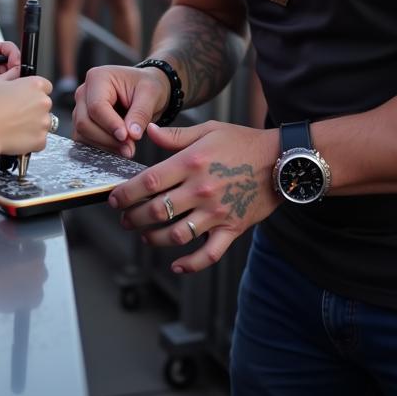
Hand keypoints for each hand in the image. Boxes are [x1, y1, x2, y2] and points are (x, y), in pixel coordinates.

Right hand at [0, 68, 53, 156]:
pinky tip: (17, 136)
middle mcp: (44, 102)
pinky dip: (31, 139)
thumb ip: (12, 74)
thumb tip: (17, 71)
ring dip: (34, 124)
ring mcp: (44, 122)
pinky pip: (40, 139)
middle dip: (33, 108)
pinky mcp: (41, 139)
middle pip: (44, 104)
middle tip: (16, 113)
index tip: (25, 97)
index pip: (45, 86)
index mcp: (35, 85)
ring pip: (43, 122)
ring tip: (14, 125)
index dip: (33, 92)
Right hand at [73, 64, 170, 158]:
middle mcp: (84, 92)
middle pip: (84, 122)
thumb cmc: (147, 87)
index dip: (110, 125)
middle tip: (130, 147)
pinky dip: (101, 148)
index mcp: (98, 78)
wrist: (145, 92)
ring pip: (82, 134)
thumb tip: (132, 134)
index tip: (127, 137)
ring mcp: (80, 108)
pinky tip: (119, 148)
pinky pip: (84, 140)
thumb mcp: (150, 95)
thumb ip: (140, 114)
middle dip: (107, 139)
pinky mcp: (83, 123)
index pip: (97, 107)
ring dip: (105, 146)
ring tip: (128, 148)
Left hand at [108, 121, 279, 273]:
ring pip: (177, 234)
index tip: (115, 199)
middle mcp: (201, 189)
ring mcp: (217, 212)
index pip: (149, 182)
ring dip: (154, 239)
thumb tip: (150, 132)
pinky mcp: (232, 228)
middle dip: (134, 218)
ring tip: (144, 236)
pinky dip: (190, 264)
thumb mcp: (208, 131)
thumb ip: (176, 136)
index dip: (127, 194)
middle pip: (157, 210)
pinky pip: (209, 253)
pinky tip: (176, 265)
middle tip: (124, 218)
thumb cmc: (244, 142)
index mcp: (191, 162)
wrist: (282, 160)